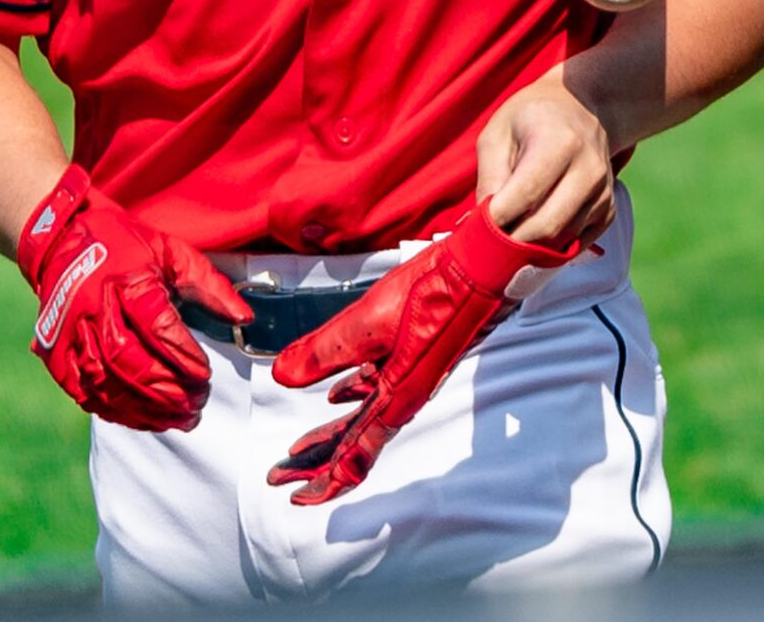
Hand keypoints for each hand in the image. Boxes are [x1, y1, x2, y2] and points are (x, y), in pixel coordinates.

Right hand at [17, 164, 251, 430]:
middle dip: (166, 390)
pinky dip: (114, 411)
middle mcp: (93, 306)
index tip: (206, 375)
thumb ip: (210, 286)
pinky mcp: (54, 352)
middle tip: (196, 406)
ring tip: (177, 419)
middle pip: (129, 359)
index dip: (183, 355)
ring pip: (105, 381)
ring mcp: (69, 332)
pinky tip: (142, 418)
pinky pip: (83, 391)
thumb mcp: (172, 252)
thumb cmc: (125, 246)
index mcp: (126, 278)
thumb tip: (244, 320)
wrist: (62, 240)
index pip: (156, 325)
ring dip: (143, 408)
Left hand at [267, 200, 578, 504]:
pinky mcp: (411, 353)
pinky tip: (337, 394)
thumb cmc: (437, 292)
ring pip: (362, 417)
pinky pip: (375, 387)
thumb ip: (324, 351)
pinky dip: (351, 396)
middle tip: (281, 474)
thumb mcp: (369, 321)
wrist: (482, 268)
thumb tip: (281, 376)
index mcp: (398, 398)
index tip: (294, 494)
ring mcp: (410, 375)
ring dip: (330, 433)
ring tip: (300, 446)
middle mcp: (405, 394)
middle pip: (354, 443)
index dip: (323, 480)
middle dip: (316, 462)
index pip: (356, 456)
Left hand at [475, 67, 615, 246]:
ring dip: (532, 245)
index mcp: (558, 142)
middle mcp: (588, 168)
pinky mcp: (609, 209)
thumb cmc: (530, 119)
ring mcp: (603, 191)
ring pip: (563, 239)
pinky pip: (578, 242)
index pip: (524, 196)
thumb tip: (481, 224)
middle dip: (513, 241)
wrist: (581, 107)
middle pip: (547, 226)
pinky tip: (535, 230)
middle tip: (490, 240)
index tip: (476, 226)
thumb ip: (489, 178)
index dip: (496, 219)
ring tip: (511, 230)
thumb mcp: (498, 134)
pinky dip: (553, 247)